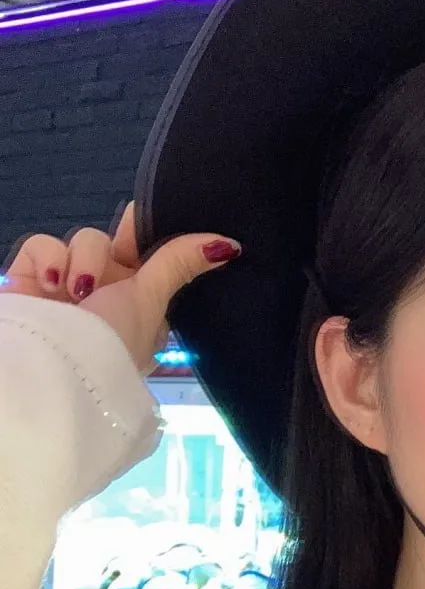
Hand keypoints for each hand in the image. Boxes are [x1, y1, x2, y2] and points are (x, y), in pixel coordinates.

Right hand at [0, 202, 240, 374]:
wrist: (49, 367)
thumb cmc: (111, 340)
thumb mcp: (151, 301)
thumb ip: (180, 263)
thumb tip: (229, 244)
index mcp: (142, 305)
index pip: (152, 257)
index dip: (155, 237)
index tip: (163, 221)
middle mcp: (107, 294)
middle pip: (117, 242)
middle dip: (119, 243)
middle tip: (122, 250)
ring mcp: (69, 286)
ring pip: (85, 239)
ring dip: (85, 261)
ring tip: (80, 292)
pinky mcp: (30, 278)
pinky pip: (43, 244)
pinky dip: (48, 259)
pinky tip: (51, 284)